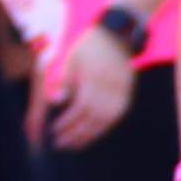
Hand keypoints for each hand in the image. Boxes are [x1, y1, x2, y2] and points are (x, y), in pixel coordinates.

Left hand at [43, 23, 135, 148]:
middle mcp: (112, 83)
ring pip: (107, 119)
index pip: (83, 104)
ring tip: (72, 145)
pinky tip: (89, 135)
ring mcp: (122, 90)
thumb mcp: (67, 56)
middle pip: (95, 115)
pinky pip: (115, 116)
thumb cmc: (84, 46)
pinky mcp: (126, 94)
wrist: (115, 35)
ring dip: (89, 135)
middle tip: (59, 143)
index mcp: (95, 74)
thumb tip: (54, 102)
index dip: (69, 120)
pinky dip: (101, 128)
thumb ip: (59, 79)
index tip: (53, 129)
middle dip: (76, 132)